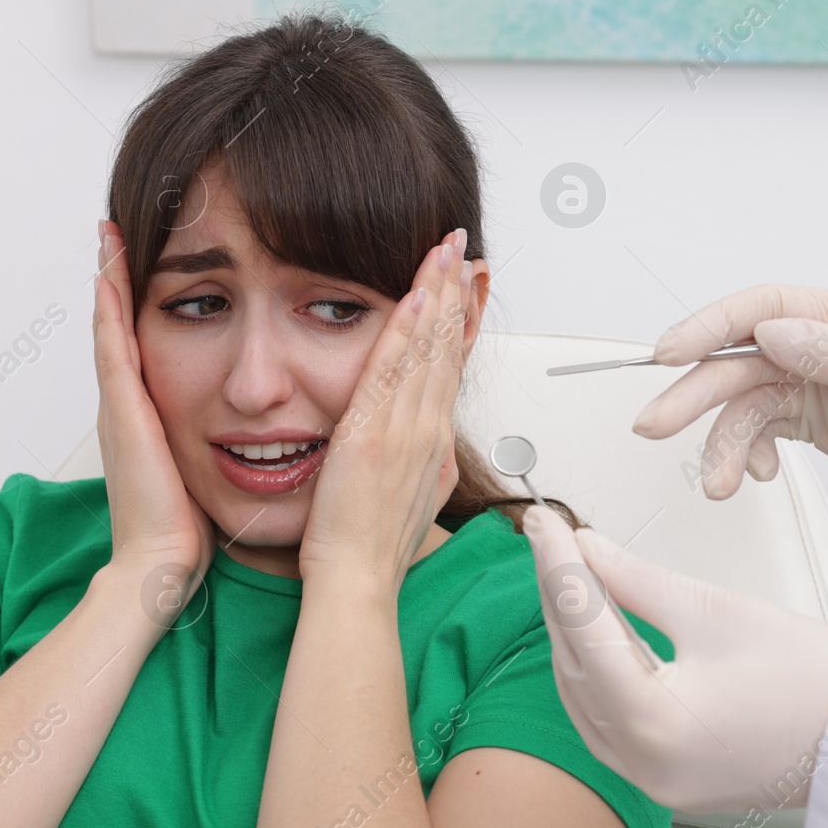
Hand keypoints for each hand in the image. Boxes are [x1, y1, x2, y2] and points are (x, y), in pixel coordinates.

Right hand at [93, 220, 214, 610]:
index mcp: (152, 414)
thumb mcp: (205, 472)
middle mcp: (130, 403)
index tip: (153, 260)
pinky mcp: (123, 411)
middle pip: (123, 325)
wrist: (161, 566)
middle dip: (120, 277)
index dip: (149, 302)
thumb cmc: (189, 529)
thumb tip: (259, 433)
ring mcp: (121, 404)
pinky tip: (110, 268)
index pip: (150, 344)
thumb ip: (218, 446)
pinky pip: (113, 347)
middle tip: (118, 226)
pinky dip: (108, 306)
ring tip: (109, 230)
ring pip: (113, 326)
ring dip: (110, 276)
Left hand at [296, 229, 471, 595]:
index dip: (463, 320)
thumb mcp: (414, 497)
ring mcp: (406, 430)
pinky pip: (394, 370)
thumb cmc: (372, 549)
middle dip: (458, 290)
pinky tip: (418, 295)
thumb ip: (424, 463)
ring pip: (429, 349)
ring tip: (446, 250)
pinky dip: (408, 330)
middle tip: (464, 247)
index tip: (470, 283)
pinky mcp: (374, 434)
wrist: (357, 581)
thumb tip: (433, 444)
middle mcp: (427, 430)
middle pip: (449, 346)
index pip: (452, 366)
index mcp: (433, 442)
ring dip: (439, 293)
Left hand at [522, 505, 827, 813]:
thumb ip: (638, 579)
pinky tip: (592, 630)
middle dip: (559, 593)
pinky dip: (595, 670)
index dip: (558, 563)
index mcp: (653, 724)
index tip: (543, 522)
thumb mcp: (717, 611)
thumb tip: (588, 551)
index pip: (582, 624)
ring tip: (566, 572)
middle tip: (548, 537)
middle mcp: (642, 764)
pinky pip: (606, 719)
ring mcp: (652, 780)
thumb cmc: (821, 684)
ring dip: (571, 632)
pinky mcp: (666, 779)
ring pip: (582, 693)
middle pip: (573, 660)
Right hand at [633, 284, 827, 557]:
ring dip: (719, 440)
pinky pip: (759, 429)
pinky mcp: (819, 421)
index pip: (767, 307)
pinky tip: (753, 477)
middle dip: (695, 392)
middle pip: (742, 357)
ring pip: (744, 400)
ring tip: (716, 483)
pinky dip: (744, 454)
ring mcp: (823, 384)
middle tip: (654, 425)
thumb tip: (771, 332)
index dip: (710, 324)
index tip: (669, 353)